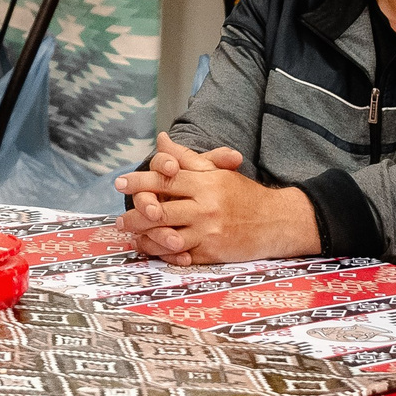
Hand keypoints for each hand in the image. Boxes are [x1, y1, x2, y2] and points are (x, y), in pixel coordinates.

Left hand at [111, 133, 313, 262]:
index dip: (139, 181)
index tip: (120, 183)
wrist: (276, 222)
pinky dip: (164, 253)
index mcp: (205, 183)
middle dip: (134, 214)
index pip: (165, 179)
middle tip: (119, 219)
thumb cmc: (244, 194)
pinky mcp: (212, 253)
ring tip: (131, 236)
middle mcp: (205, 207)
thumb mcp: (217, 171)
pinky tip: (153, 250)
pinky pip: (180, 256)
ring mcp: (208, 232)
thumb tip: (161, 139)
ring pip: (166, 236)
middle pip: (159, 210)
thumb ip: (186, 156)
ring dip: (144, 237)